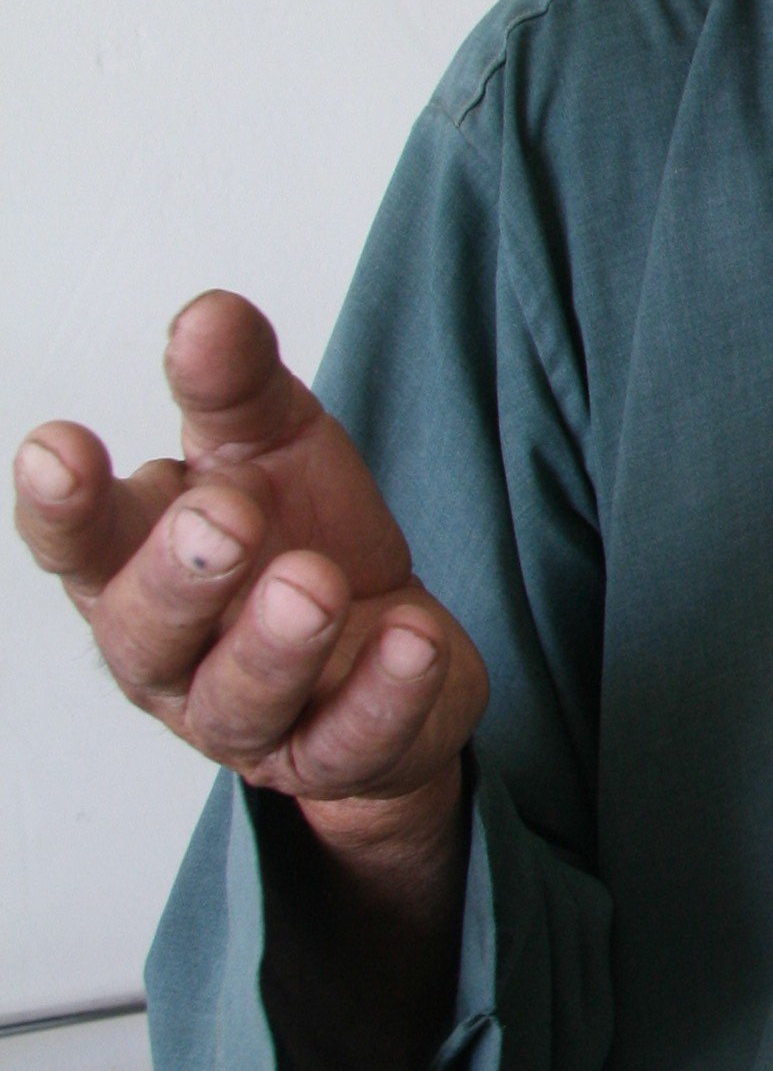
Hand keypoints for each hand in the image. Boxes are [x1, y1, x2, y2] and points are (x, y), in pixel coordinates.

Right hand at [14, 292, 485, 861]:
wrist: (391, 639)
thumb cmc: (300, 532)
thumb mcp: (271, 442)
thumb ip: (234, 386)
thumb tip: (208, 315)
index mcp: (134, 566)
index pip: (77, 543)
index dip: (62, 504)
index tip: (61, 447)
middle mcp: (173, 655)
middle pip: (147, 630)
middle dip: (183, 572)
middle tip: (227, 513)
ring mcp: (251, 718)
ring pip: (241, 697)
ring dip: (279, 641)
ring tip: (318, 581)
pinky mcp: (338, 756)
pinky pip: (352, 740)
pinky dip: (385, 692)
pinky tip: (413, 636)